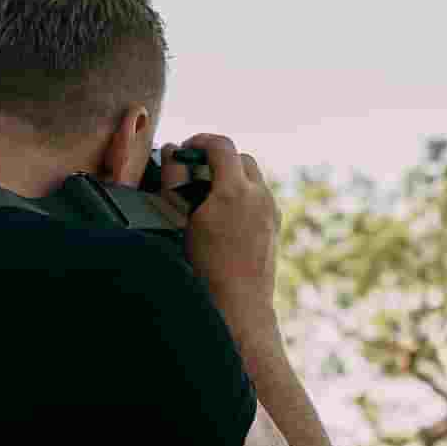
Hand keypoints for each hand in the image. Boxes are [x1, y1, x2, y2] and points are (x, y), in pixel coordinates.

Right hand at [156, 134, 279, 312]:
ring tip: (207, 195)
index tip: (185, 149)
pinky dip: (243, 195)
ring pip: (253, 178)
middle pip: (241, 158)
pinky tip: (224, 216)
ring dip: (232, 177)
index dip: (200, 141)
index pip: (221, 146)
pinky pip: (260, 198)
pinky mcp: (276, 225)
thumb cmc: (206, 267)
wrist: (239, 304)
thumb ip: (176, 182)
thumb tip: (171, 153)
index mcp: (234, 191)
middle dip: (218, 159)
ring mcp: (271, 210)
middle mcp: (259, 196)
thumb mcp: (183, 221)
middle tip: (194, 170)